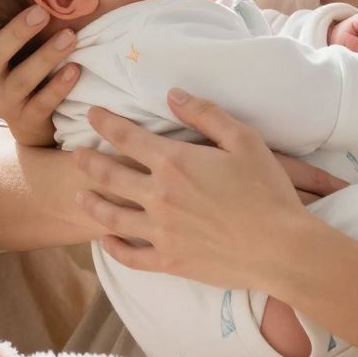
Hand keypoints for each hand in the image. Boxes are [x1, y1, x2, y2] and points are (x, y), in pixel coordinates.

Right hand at [0, 0, 78, 147]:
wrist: (26, 122)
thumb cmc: (8, 70)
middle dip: (16, 33)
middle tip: (41, 11)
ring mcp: (4, 102)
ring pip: (22, 80)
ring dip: (47, 56)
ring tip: (70, 36)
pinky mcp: (28, 119)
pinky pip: (43, 103)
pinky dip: (59, 86)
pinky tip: (75, 69)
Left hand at [76, 91, 334, 289]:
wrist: (281, 248)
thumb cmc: (268, 191)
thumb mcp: (245, 140)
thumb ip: (206, 114)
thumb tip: (173, 95)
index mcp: (175, 163)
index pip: (127, 137)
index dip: (105, 123)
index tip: (91, 114)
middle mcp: (159, 196)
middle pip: (110, 175)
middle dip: (89, 162)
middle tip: (76, 155)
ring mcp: (160, 231)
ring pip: (111, 216)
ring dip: (91, 203)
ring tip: (79, 196)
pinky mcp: (169, 260)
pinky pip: (130, 255)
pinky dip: (112, 247)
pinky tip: (105, 240)